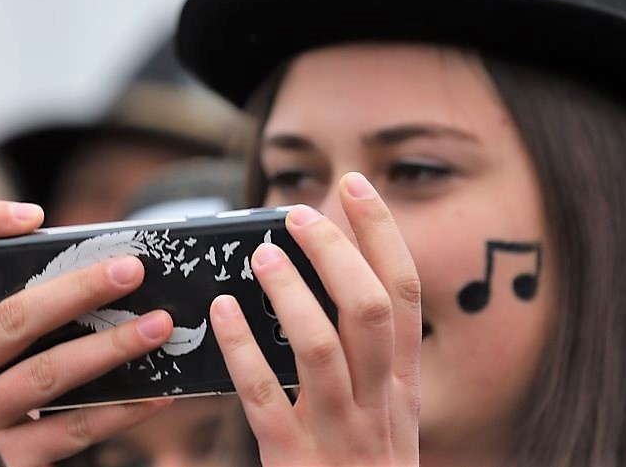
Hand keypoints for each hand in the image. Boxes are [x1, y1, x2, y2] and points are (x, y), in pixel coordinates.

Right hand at [0, 200, 175, 466]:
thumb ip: (17, 314)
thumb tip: (108, 275)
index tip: (35, 215)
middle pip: (13, 318)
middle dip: (79, 290)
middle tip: (133, 269)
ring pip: (46, 375)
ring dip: (110, 347)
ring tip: (159, 325)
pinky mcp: (2, 458)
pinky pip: (69, 431)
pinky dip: (119, 411)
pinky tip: (157, 393)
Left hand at [210, 172, 420, 465]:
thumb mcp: (383, 418)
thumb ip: (367, 361)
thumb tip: (327, 279)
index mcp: (403, 386)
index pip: (404, 294)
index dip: (382, 233)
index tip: (356, 186)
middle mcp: (381, 405)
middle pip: (369, 309)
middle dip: (337, 250)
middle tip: (301, 212)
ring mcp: (341, 435)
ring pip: (321, 346)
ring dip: (291, 291)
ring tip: (261, 254)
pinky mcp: (296, 462)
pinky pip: (265, 397)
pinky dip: (242, 349)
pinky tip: (221, 314)